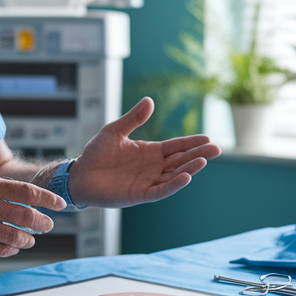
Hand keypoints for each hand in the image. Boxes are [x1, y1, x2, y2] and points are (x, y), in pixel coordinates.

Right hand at [0, 175, 65, 257]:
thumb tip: (22, 196)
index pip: (28, 192)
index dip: (48, 199)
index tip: (61, 205)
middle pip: (26, 216)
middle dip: (43, 223)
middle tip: (49, 225)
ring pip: (15, 236)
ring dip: (28, 240)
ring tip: (31, 240)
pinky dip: (10, 250)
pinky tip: (13, 248)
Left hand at [68, 97, 221, 208]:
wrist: (78, 175)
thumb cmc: (95, 153)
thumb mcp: (114, 130)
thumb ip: (133, 118)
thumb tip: (150, 100)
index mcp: (150, 151)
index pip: (176, 146)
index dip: (192, 143)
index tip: (208, 139)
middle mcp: (153, 167)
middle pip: (180, 160)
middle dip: (198, 155)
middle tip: (216, 149)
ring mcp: (148, 181)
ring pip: (174, 175)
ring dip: (189, 169)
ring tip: (203, 161)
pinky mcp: (139, 194)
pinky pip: (160, 190)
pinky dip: (173, 185)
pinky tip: (186, 177)